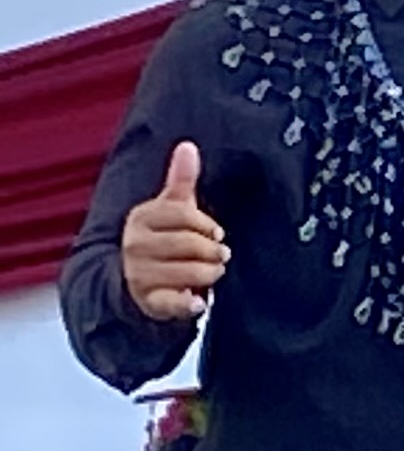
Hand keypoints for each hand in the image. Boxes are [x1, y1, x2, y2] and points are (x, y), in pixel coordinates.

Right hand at [119, 140, 226, 322]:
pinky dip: (190, 304)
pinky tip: (199, 302)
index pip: (184, 215)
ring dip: (210, 274)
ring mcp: (138, 274)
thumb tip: (188, 145)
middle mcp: (134, 244)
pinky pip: (174, 304)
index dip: (208, 225)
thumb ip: (181, 179)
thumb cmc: (163, 238)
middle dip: (214, 252)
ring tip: (213, 272)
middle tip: (221, 256)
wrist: (135, 279)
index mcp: (142, 217)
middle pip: (190, 245)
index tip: (217, 233)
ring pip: (190, 273)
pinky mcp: (147, 300)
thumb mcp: (171, 208)